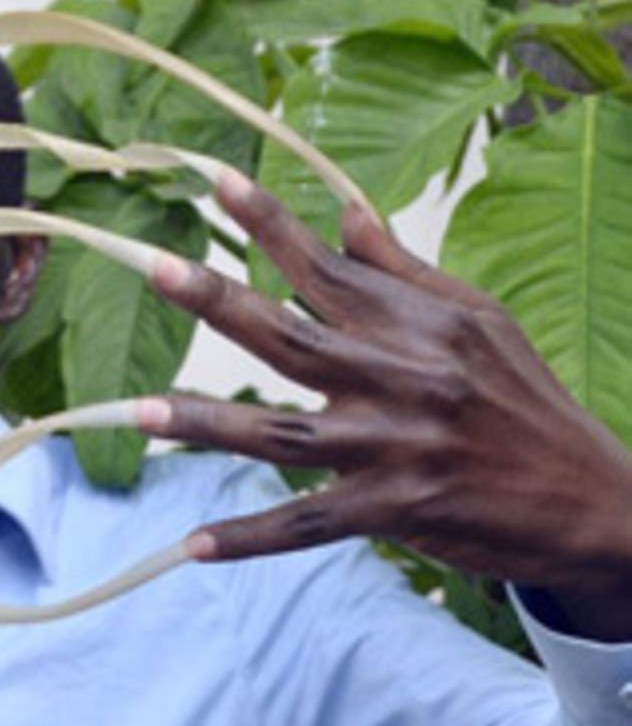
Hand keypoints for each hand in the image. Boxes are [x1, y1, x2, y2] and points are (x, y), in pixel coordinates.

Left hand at [141, 169, 631, 642]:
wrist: (592, 501)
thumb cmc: (524, 402)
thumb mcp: (480, 320)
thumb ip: (403, 272)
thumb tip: (347, 210)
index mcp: (420, 325)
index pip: (329, 267)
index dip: (271, 223)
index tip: (216, 180)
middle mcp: (404, 379)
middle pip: (292, 339)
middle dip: (220, 303)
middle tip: (156, 269)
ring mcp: (397, 448)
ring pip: (283, 434)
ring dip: (209, 423)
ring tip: (140, 410)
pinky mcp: (397, 511)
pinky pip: (309, 524)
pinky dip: (253, 537)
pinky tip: (194, 545)